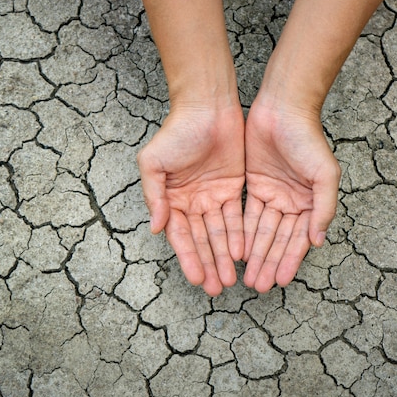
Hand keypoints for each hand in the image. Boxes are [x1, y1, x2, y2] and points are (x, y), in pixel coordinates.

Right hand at [137, 105, 244, 295]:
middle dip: (209, 264)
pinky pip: (236, 216)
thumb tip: (156, 228)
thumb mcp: (153, 163)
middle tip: (218, 288)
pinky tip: (242, 253)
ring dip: (224, 256)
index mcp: (171, 199)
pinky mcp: (232, 188)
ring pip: (220, 233)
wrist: (207, 107)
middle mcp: (191, 202)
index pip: (180, 236)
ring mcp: (212, 196)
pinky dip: (238, 235)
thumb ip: (154, 196)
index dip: (189, 258)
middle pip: (202, 240)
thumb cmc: (177, 132)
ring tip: (231, 279)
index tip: (197, 279)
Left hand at [243, 103, 340, 292]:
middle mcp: (291, 202)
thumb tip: (318, 242)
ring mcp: (272, 194)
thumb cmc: (308, 140)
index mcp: (310, 203)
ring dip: (255, 254)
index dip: (289, 260)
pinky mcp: (253, 184)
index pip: (298, 239)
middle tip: (258, 286)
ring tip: (247, 277)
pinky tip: (237, 251)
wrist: (283, 110)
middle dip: (268, 262)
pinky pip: (247, 214)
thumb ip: (323, 209)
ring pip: (261, 231)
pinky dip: (243, 232)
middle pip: (277, 239)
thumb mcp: (324, 175)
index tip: (281, 281)